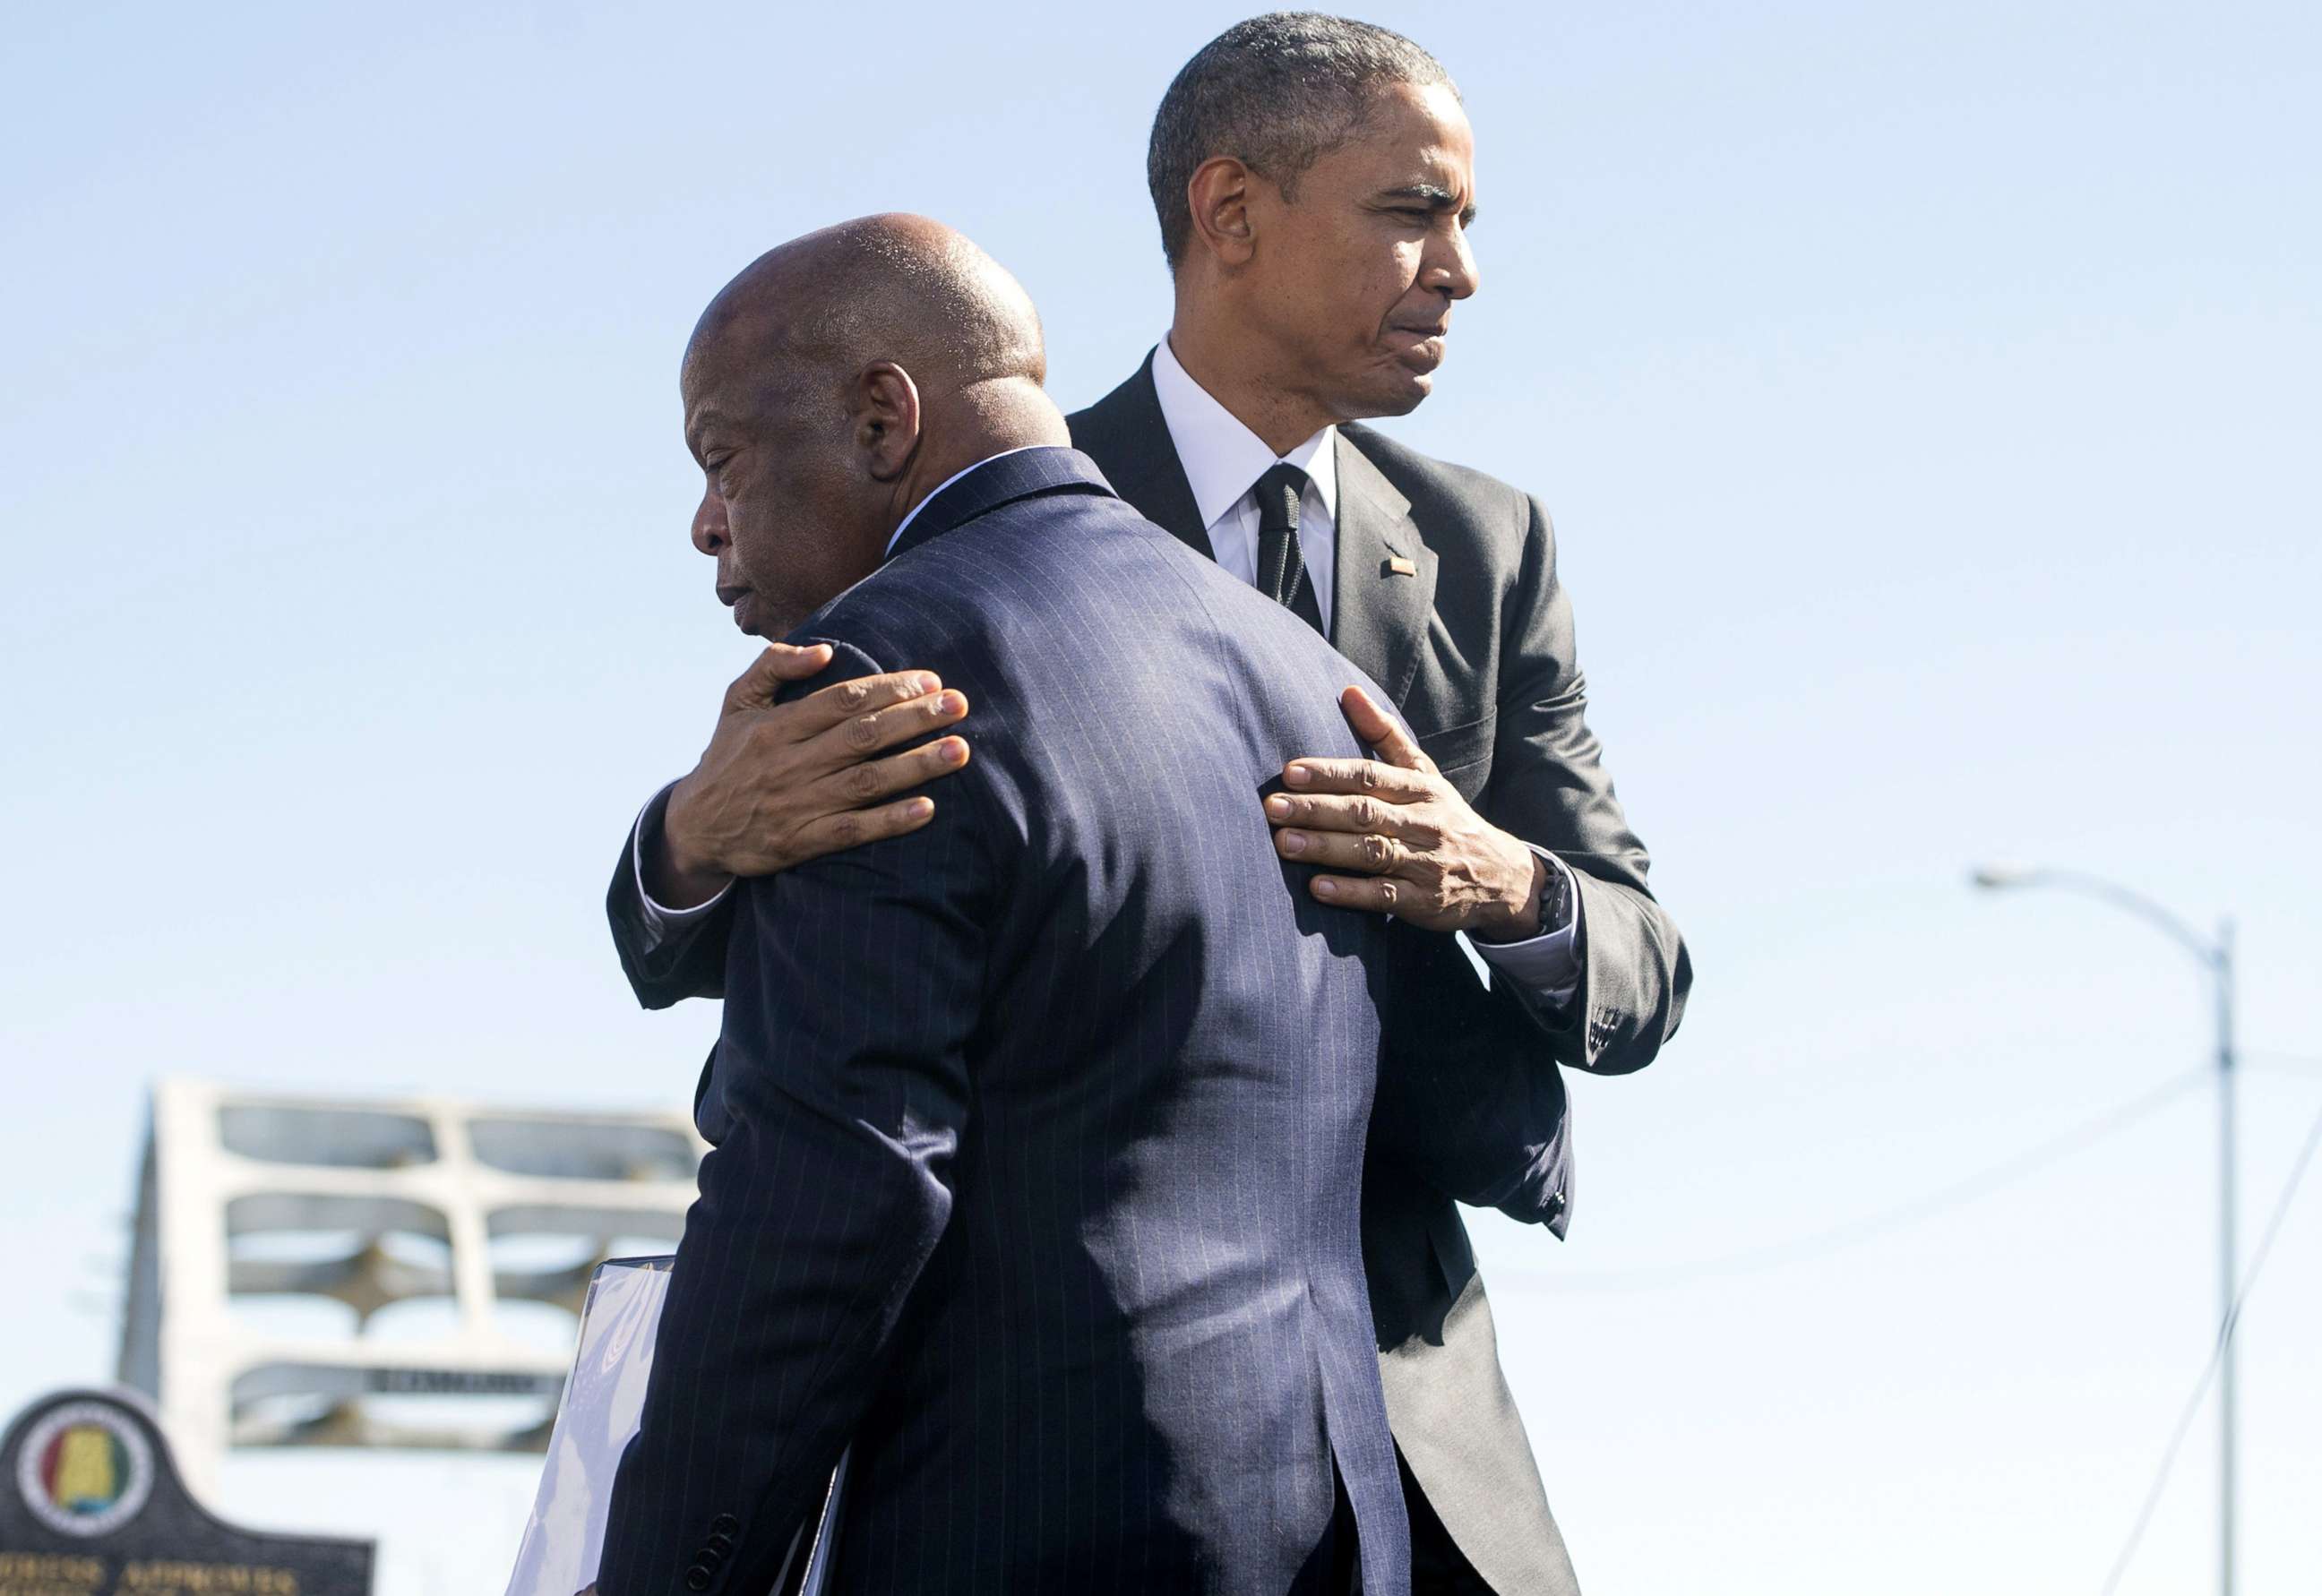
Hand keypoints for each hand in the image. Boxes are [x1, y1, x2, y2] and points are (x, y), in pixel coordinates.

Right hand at [651, 642, 970, 906]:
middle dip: (915, 719)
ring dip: (916, 766)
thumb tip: (823, 651)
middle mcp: (791, 763)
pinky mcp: (801, 842)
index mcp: (779, 725)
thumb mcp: (738, 703)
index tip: (931, 681)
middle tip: (960, 705)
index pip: (843, 700)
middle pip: (863, 736)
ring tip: (959, 750)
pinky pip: (851, 831)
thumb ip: (773, 666)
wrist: (694, 827)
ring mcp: (798, 804)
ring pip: (865, 782)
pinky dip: (889, 821)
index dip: (890, 689)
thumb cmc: (728, 756)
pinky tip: (927, 809)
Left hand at [1264, 685, 1547, 938]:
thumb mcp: (1424, 773)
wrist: (1501, 876)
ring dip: (1326, 848)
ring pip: (1372, 852)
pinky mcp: (1423, 901)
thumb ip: (1384, 735)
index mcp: (1420, 789)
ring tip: (1285, 843)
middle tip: (1273, 807)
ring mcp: (1425, 863)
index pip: (1371, 776)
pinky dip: (1351, 892)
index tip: (1290, 773)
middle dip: (1317, 810)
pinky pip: (1384, 896)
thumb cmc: (1446, 817)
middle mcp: (1424, 822)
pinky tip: (1318, 887)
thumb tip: (1349, 691)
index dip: (1330, 774)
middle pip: (1366, 812)